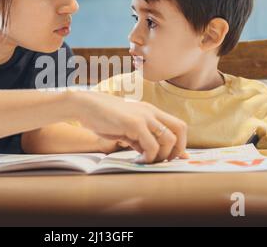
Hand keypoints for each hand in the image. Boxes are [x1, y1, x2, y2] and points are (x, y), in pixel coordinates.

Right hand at [72, 91, 188, 163]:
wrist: (85, 105)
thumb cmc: (103, 118)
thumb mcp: (126, 128)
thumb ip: (142, 139)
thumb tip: (155, 154)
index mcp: (151, 111)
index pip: (178, 125)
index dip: (181, 143)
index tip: (174, 157)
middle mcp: (151, 112)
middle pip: (180, 129)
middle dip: (177, 149)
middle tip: (164, 161)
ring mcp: (144, 116)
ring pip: (169, 139)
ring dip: (162, 155)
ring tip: (148, 161)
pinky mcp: (134, 123)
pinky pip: (152, 145)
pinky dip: (149, 157)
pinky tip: (139, 160)